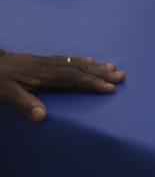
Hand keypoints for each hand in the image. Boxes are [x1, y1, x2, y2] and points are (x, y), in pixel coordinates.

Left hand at [0, 52, 124, 121]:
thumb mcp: (6, 94)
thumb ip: (24, 104)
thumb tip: (43, 117)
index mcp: (44, 74)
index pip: (73, 79)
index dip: (92, 83)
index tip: (110, 88)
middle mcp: (50, 65)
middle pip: (80, 69)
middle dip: (102, 73)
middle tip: (122, 76)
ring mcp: (48, 62)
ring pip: (77, 63)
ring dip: (97, 67)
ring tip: (114, 68)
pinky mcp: (44, 61)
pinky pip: (69, 60)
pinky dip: (83, 61)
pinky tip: (91, 61)